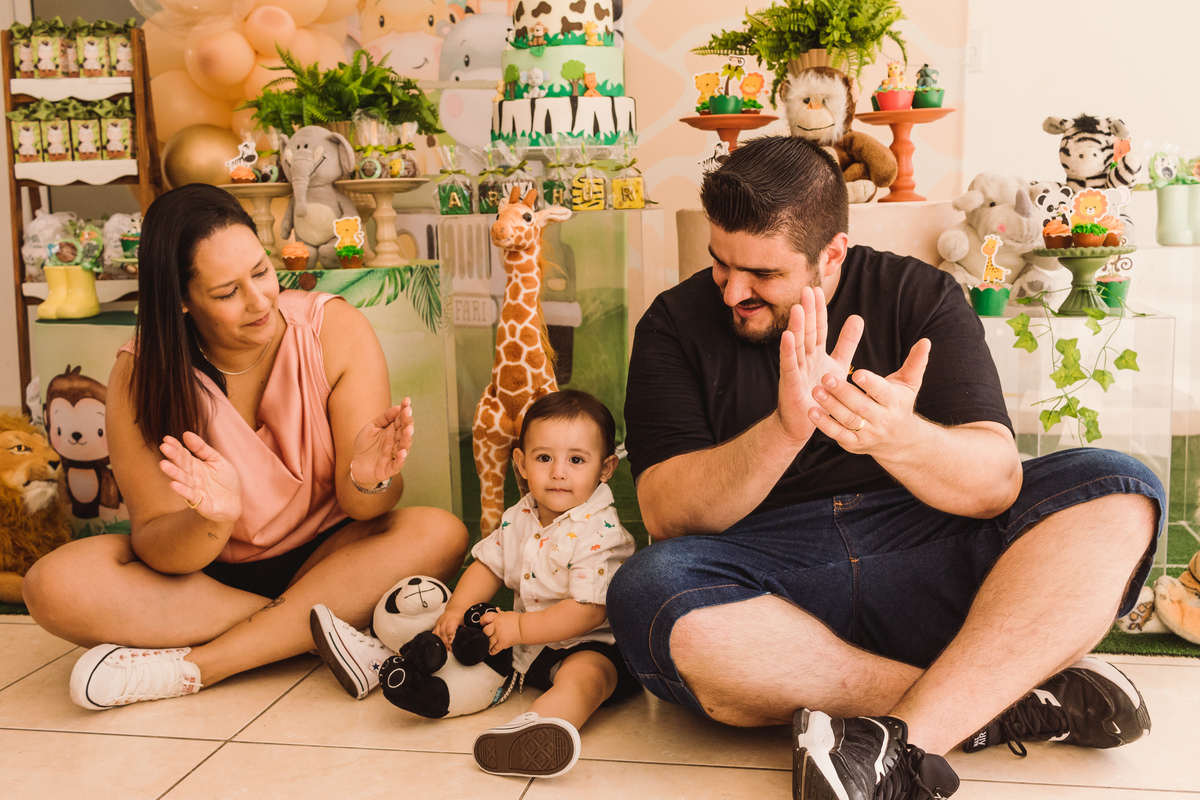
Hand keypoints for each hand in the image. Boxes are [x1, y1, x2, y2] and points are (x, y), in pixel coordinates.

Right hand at [158, 432, 241, 522]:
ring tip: (164, 464)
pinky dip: (182, 491)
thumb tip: (186, 433)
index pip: (183, 454)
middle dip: (173, 457)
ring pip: (183, 480)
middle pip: (181, 465)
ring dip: (173, 472)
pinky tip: (173, 484)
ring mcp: (195, 489)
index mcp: (196, 465)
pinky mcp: (199, 502)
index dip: (176, 447)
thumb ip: (202, 448)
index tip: (166, 439)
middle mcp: (192, 476)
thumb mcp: (217, 460)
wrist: (234, 502)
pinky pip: (190, 496)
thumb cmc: (225, 480)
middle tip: (163, 447)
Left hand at [351, 398, 413, 485]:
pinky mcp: (389, 469)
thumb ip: (384, 418)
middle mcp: (395, 442)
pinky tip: (402, 453)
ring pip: (403, 447)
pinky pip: (396, 464)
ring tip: (408, 430)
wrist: (357, 466)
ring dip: (406, 439)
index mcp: (393, 431)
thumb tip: (397, 407)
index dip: (405, 410)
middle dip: (407, 422)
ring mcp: (393, 455)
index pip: (401, 420)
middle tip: (408, 412)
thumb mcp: (372, 427)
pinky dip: (400, 459)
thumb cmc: (366, 445)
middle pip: (404, 432)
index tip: (407, 400)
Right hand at [433, 607, 463, 649]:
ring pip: (438, 633)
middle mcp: (445, 619)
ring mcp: (439, 621)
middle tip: (450, 649)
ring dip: (441, 642)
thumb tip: (467, 636)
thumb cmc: (462, 615)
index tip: (451, 642)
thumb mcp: (466, 619)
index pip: (450, 627)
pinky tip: (441, 644)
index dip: (450, 635)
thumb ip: (467, 627)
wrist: (455, 609)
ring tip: (446, 648)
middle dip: (446, 642)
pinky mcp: (436, 624)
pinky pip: (434, 633)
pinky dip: (437, 639)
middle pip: (443, 632)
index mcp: (453, 617)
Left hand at [480, 610, 521, 654]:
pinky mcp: (503, 643)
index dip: (482, 621)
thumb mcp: (507, 614)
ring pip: (489, 641)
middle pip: (485, 631)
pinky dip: (492, 651)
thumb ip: (500, 614)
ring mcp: (499, 635)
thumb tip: (496, 610)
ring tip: (490, 644)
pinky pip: (494, 649)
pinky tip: (491, 651)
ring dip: (489, 643)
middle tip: (488, 635)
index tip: (483, 624)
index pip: (484, 618)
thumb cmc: (518, 620)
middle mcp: (496, 626)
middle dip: (486, 633)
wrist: (525, 628)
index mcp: (497, 617)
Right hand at [776, 286, 862, 446]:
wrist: (804, 422)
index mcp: (816, 353)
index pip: (819, 327)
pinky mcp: (790, 384)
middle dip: (808, 311)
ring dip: (797, 327)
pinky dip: (787, 351)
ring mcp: (796, 370)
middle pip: (808, 331)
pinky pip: (789, 365)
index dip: (819, 309)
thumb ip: (846, 342)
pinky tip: (787, 336)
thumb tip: (857, 317)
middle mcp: (804, 358)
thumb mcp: (838, 365)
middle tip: (808, 289)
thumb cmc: (820, 394)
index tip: (818, 289)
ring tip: (798, 308)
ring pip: (797, 345)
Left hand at [809, 337, 930, 453]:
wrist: (900, 441)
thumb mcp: (909, 384)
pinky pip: (838, 435)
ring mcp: (867, 433)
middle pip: (860, 406)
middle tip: (826, 377)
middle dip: (843, 392)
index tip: (857, 372)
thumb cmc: (900, 404)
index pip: (882, 392)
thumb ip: (915, 363)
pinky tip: (811, 411)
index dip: (870, 383)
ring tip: (815, 391)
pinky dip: (824, 425)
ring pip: (847, 420)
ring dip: (830, 406)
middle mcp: (881, 419)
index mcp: (893, 402)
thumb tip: (925, 341)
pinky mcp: (854, 444)